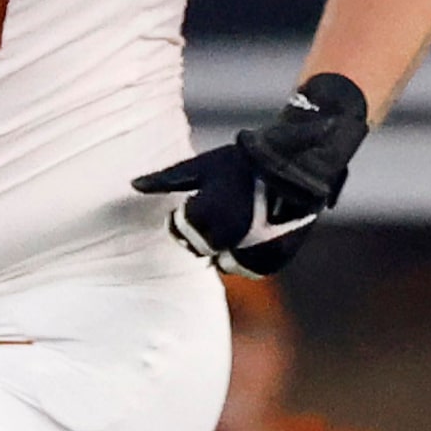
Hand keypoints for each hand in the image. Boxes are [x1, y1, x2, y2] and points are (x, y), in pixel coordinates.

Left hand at [135, 73, 366, 278]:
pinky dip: (249, 258)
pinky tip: (251, 237)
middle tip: (217, 215)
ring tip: (235, 226)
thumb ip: (167, 180)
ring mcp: (255, 248)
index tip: (195, 204)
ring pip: (227, 265)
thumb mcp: (202, 165)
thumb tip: (133, 185)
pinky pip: (254, 269)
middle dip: (204, 236)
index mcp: (208, 214)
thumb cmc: (243, 161)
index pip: (180, 232)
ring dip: (226, 251)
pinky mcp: (278, 255)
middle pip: (202, 250)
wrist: (297, 161)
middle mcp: (230, 236)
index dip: (184, 219)